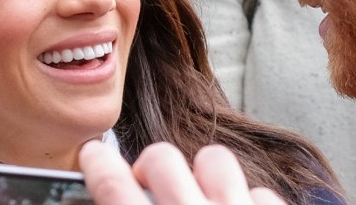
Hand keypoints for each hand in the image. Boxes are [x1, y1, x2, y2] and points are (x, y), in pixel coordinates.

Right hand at [79, 141, 285, 203]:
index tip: (95, 155)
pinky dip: (247, 202)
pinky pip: (260, 193)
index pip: (114, 185)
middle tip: (148, 187)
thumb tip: (107, 195)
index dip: (98, 163)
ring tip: (198, 197)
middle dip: (150, 168)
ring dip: (201, 176)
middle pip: (163, 158)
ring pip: (215, 160)